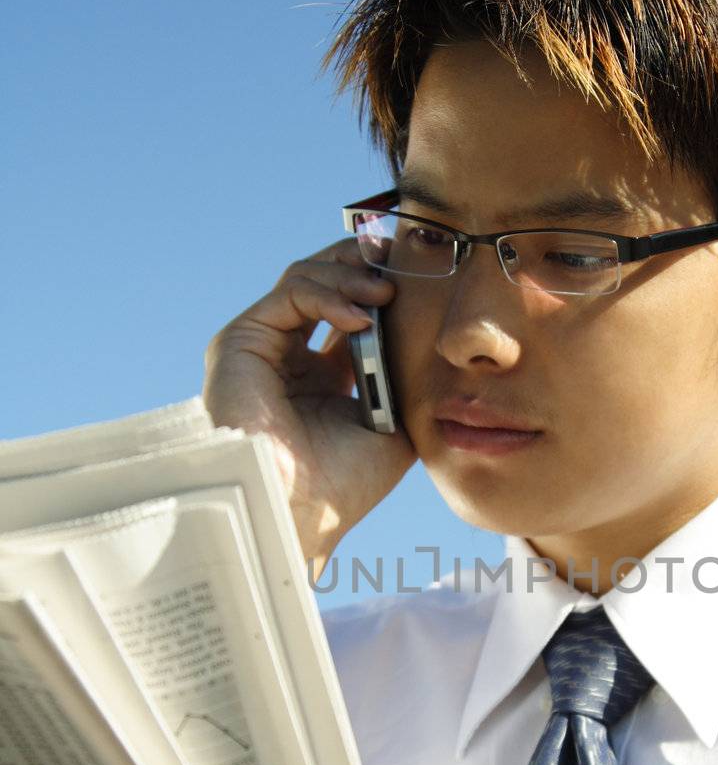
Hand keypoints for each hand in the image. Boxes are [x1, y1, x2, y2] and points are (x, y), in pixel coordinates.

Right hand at [203, 240, 415, 576]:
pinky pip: (290, 292)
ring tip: (387, 290)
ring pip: (305, 279)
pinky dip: (330, 294)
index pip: (349, 313)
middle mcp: (287, 359)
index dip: (380, 287)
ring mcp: (261, 348)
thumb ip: (405, 382)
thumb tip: (431, 342)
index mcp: (320, 379)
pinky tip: (362, 314)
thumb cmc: (343, 484)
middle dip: (364, 263)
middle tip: (399, 252)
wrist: (299, 511)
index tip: (418, 272)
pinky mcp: (240, 341)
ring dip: (351, 276)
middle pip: (325, 284)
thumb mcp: (394, 428)